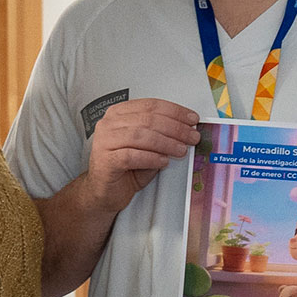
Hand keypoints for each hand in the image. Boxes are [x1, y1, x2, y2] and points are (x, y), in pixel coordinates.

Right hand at [82, 99, 199, 213]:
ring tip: (181, 150)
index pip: (151, 105)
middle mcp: (109, 123)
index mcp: (119, 113)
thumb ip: (161, 135)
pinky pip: (132, 156)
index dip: (175, 111)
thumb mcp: (146, 146)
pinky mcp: (105, 160)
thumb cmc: (125, 168)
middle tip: (192, 136)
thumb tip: (186, 130)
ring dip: (166, 142)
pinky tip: (163, 161)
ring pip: (141, 135)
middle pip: (148, 119)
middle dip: (175, 128)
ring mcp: (105, 141)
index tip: (192, 119)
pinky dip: (151, 158)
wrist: (104, 191)